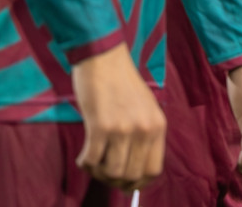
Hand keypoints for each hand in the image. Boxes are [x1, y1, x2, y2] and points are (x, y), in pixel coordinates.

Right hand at [72, 43, 165, 190]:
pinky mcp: (101, 126)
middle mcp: (144, 130)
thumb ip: (143, 136)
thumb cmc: (121, 83)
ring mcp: (123, 129)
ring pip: (111, 172)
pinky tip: (83, 154)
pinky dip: (84, 162)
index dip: (137, 182)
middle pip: (131, 176)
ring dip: (98, 172)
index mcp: (158, 126)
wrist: (103, 58)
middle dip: (114, 179)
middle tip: (103, 170)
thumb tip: (131, 172)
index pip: (153, 171)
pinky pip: (91, 160)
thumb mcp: (145, 108)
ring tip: (93, 160)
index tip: (124, 181)